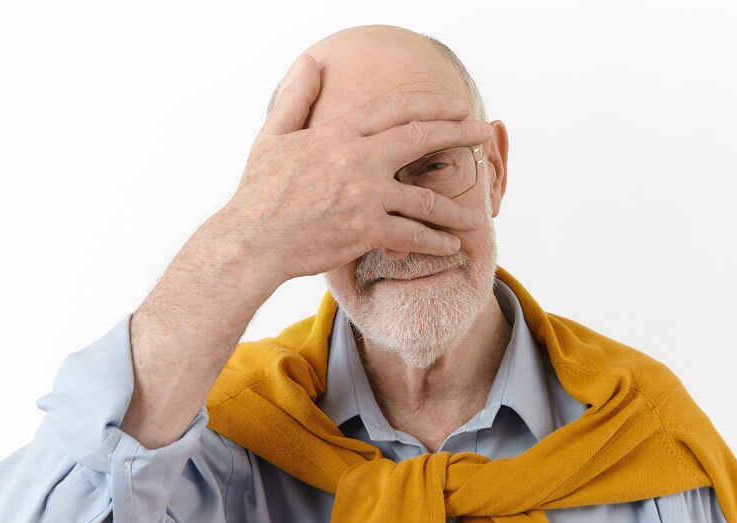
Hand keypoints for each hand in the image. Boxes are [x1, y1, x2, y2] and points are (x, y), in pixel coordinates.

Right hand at [209, 53, 492, 291]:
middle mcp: (358, 159)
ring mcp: (365, 195)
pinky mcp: (366, 229)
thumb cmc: (259, 192)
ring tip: (475, 215)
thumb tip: (311, 61)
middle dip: (460, 132)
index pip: (396, 108)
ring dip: (455, 208)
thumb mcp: (273, 135)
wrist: (251, 240)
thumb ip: (296, 97)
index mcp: (339, 133)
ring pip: (425, 197)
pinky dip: (435, 242)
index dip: (432, 104)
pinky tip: (451, 246)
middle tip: (484, 133)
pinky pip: (412, 234)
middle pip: (422, 137)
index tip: (457, 106)